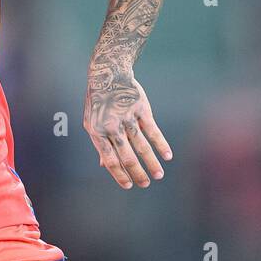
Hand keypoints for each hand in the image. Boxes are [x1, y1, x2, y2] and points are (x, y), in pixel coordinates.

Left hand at [83, 66, 172, 188]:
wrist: (109, 74)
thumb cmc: (99, 102)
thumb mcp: (92, 122)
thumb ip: (100, 143)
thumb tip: (105, 166)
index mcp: (97, 132)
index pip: (110, 159)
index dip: (119, 174)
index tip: (128, 186)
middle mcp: (112, 126)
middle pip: (126, 156)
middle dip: (137, 173)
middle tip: (145, 184)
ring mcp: (127, 117)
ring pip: (141, 145)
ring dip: (151, 162)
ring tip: (158, 175)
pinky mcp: (140, 109)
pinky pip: (152, 130)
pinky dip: (161, 144)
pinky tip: (167, 156)